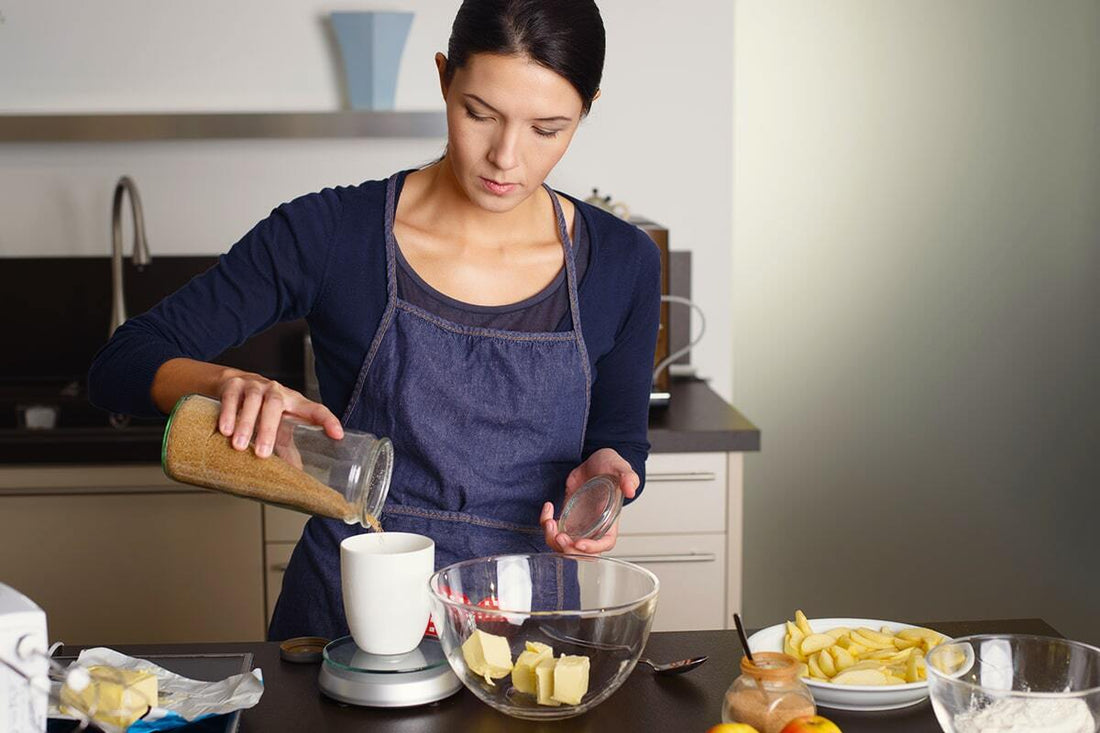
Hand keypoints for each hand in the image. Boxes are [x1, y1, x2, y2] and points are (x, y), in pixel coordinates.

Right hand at [216, 372, 342, 457]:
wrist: (235, 384)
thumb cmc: (264, 409)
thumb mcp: (279, 427)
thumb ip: (288, 448)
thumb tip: (297, 476)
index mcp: (294, 402)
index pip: (315, 409)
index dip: (327, 420)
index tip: (338, 435)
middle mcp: (277, 391)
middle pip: (276, 406)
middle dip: (269, 429)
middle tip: (263, 454)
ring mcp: (255, 386)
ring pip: (253, 402)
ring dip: (247, 424)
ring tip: (240, 445)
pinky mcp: (234, 386)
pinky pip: (232, 399)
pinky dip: (228, 414)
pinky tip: (225, 430)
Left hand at [540, 448, 638, 554]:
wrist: (596, 462)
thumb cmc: (611, 467)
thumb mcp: (621, 468)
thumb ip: (628, 478)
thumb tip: (630, 490)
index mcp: (610, 520)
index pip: (605, 544)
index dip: (592, 548)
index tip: (579, 544)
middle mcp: (594, 526)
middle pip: (582, 552)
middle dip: (569, 549)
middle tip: (560, 536)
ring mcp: (579, 523)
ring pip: (564, 544)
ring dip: (553, 540)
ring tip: (549, 522)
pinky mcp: (566, 516)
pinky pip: (553, 529)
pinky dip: (545, 523)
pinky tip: (548, 508)